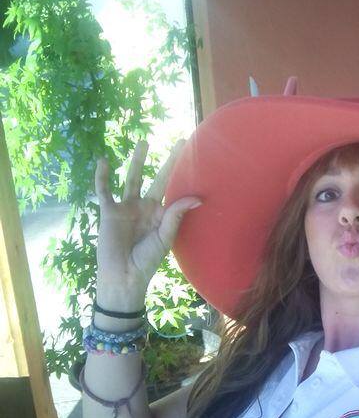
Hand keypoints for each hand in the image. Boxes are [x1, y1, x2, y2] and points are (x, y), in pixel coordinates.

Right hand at [95, 140, 200, 309]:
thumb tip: (198, 198)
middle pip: (157, 178)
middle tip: (181, 141)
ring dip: (137, 160)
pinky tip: (104, 161)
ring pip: (132, 178)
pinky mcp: (109, 211)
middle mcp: (144, 206)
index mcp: (160, 213)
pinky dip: (102, 176)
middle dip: (168, 161)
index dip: (183, 176)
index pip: (174, 189)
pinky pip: (104, 190)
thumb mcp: (165, 236)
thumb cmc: (147, 260)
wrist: (124, 276)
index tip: (197, 158)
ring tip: (144, 142)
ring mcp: (126, 207)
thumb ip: (176, 215)